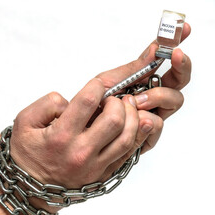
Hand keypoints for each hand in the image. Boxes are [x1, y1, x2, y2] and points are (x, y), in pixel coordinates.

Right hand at [10, 78, 138, 208]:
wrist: (30, 189)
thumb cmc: (27, 155)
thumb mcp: (24, 122)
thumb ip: (47, 104)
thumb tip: (71, 101)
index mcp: (60, 136)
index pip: (87, 102)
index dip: (96, 86)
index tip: (96, 85)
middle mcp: (80, 152)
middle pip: (115, 120)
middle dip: (117, 102)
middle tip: (110, 100)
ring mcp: (94, 166)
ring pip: (127, 138)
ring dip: (131, 118)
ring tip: (124, 109)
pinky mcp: (102, 174)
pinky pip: (127, 154)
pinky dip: (134, 136)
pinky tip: (130, 125)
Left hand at [96, 23, 191, 177]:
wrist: (72, 135)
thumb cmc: (86, 109)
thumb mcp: (106, 83)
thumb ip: (131, 69)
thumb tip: (155, 48)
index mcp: (143, 85)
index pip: (168, 66)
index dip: (177, 52)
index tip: (185, 31)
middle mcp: (151, 101)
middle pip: (178, 83)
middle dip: (179, 68)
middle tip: (173, 57)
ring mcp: (149, 119)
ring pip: (173, 101)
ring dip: (155, 95)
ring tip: (133, 100)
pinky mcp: (145, 139)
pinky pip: (156, 124)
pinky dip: (144, 118)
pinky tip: (130, 117)